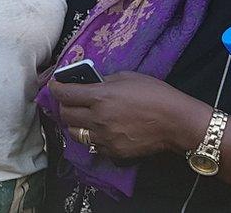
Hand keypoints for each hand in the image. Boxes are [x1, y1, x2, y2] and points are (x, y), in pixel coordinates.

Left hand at [48, 71, 211, 160]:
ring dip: (75, 124)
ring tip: (83, 117)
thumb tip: (89, 82)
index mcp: (100, 97)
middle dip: (64, 106)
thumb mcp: (127, 77)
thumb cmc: (155, 94)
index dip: (55, 87)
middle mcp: (98, 119)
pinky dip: (92, 137)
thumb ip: (104, 80)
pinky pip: (93, 145)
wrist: (176, 122)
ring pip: (75, 134)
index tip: (54, 84)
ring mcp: (105, 138)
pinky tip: (100, 129)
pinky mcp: (113, 152)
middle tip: (70, 100)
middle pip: (65, 115)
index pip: (65, 94)